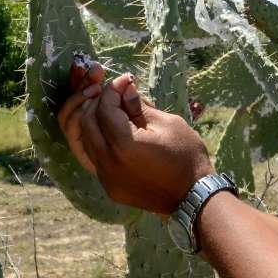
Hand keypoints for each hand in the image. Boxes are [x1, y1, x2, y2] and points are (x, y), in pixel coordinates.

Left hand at [60, 72, 214, 214]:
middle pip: (87, 123)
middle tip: (116, 93)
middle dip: (99, 103)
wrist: (193, 197)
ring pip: (84, 141)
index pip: (105, 109)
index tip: (125, 81)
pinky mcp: (109, 186)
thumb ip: (140, 107)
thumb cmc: (187, 156)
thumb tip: (126, 89)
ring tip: (112, 110)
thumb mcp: (168, 124)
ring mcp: (106, 177)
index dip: (113, 90)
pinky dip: (98, 140)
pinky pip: (93, 158)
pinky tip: (112, 132)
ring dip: (94, 121)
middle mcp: (108, 162)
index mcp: (124, 145)